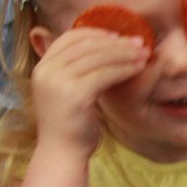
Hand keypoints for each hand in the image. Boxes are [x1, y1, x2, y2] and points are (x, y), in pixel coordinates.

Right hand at [31, 28, 149, 153]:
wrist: (62, 153)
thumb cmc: (71, 122)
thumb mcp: (68, 89)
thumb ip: (76, 68)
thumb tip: (103, 43)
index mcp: (42, 67)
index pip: (70, 38)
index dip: (96, 33)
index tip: (118, 36)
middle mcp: (46, 71)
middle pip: (87, 45)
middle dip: (116, 42)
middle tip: (140, 43)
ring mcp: (58, 82)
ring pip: (99, 57)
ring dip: (125, 54)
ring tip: (144, 55)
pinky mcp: (74, 94)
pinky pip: (106, 74)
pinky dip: (125, 69)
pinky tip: (139, 69)